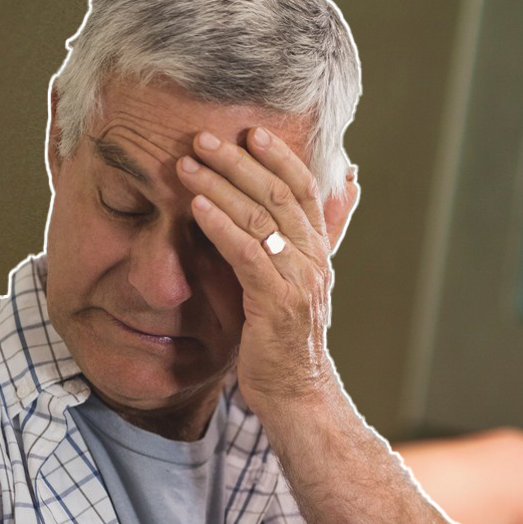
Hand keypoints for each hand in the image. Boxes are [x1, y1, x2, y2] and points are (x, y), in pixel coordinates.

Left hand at [179, 126, 357, 408]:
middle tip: (202, 138)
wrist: (298, 392)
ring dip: (221, 185)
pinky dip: (221, 225)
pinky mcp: (275, 303)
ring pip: (262, 218)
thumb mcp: (297, 283)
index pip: (305, 190)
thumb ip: (303, 241)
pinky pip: (247, 253)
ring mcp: (298, 281)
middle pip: (279, 195)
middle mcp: (313, 260)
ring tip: (187, 163)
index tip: (250, 131)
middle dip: (239, 161)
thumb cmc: (287, 339)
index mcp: (318, 251)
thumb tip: (335, 195)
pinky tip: (196, 207)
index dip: (280, 156)